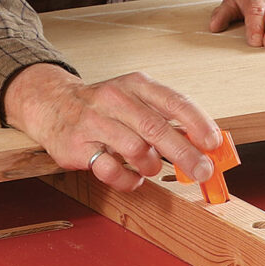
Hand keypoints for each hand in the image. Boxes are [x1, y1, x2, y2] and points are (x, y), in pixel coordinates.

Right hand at [3, 64, 222, 191]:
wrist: (52, 103)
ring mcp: (94, 123)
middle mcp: (115, 100)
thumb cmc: (103, 105)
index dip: (197, 123)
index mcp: (135, 85)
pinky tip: (133, 178)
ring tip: (151, 167)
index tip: (213, 142)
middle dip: (184, 153)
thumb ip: (166, 116)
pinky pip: (112, 171)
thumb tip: (204, 142)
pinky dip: (129, 180)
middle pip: (156, 128)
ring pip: (135, 150)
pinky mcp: (78, 146)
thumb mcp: (134, 97)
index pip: (173, 101)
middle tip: (202, 171)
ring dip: (151, 166)